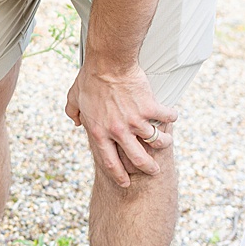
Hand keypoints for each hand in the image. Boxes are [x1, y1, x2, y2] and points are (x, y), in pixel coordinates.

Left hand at [66, 61, 175, 187]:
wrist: (109, 63)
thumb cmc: (90, 78)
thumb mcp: (74, 97)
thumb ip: (73, 112)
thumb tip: (75, 122)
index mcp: (99, 132)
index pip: (110, 163)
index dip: (119, 175)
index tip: (126, 183)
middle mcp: (118, 131)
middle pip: (138, 160)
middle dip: (149, 169)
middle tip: (154, 170)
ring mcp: (135, 120)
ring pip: (156, 141)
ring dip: (163, 143)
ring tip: (166, 142)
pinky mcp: (149, 107)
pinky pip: (166, 118)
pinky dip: (171, 118)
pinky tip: (172, 116)